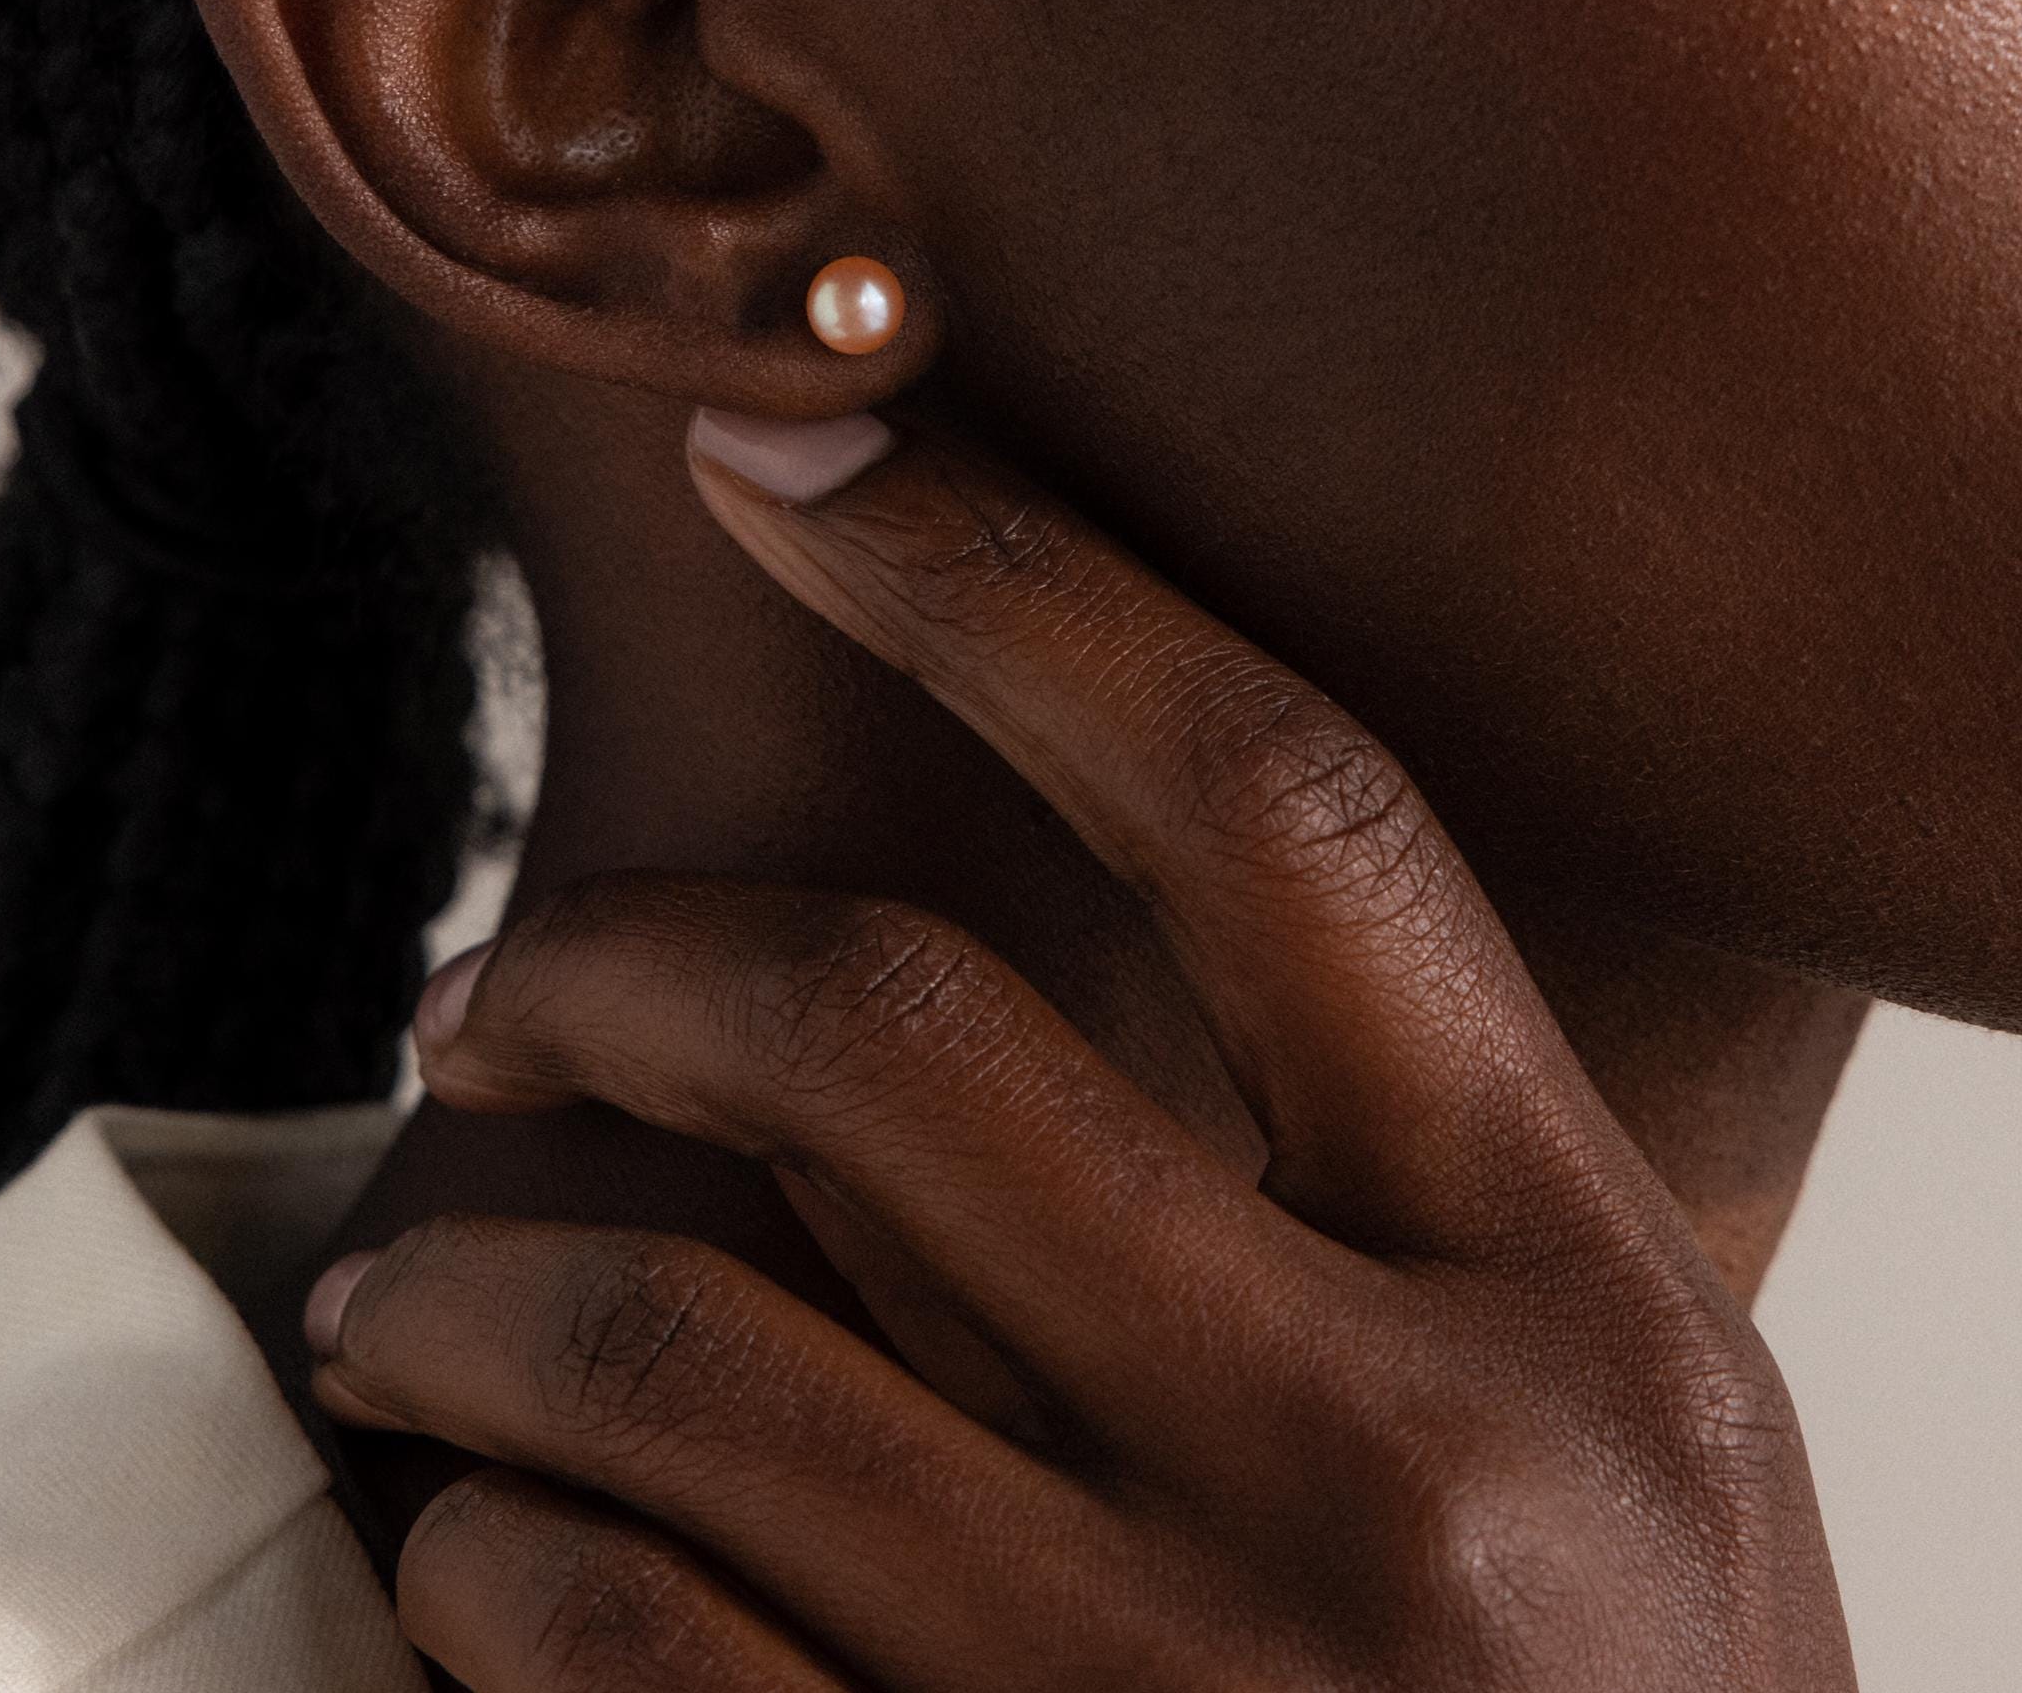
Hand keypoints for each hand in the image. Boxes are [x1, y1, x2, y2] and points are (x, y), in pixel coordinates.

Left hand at [306, 417, 1857, 1690]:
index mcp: (1582, 1304)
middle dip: (607, 958)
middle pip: (891, 1035)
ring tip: (397, 1287)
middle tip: (480, 983)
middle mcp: (1396, 1485)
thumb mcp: (1625, 1451)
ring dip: (456, 1275)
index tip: (789, 448)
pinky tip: (474, 1549)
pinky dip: (480, 1563)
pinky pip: (598, 1652)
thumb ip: (1399, 1204)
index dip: (1012, 575)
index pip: (1277, 806)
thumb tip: (1008, 961)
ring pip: (666, 1345)